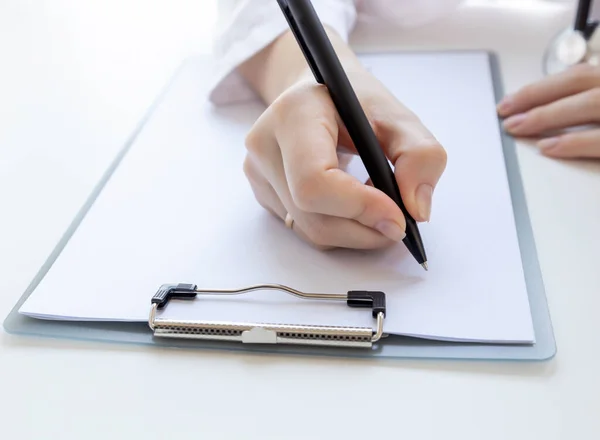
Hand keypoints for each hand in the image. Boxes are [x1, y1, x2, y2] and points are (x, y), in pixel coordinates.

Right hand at [239, 32, 446, 249]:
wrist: (318, 92)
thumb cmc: (356, 100)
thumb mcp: (398, 115)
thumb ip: (420, 155)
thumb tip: (416, 210)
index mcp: (293, 114)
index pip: (315, 181)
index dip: (359, 207)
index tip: (398, 219)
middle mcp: (265, 145)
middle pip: (313, 217)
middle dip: (364, 229)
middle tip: (397, 222)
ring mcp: (258, 172)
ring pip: (310, 231)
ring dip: (354, 232)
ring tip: (377, 207)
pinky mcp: (262, 193)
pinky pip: (304, 230)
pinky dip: (338, 228)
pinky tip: (351, 205)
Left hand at [497, 63, 599, 158]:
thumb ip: (584, 104)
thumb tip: (537, 114)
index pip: (576, 77)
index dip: (539, 88)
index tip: (508, 102)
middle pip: (578, 81)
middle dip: (535, 96)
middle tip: (504, 113)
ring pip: (589, 103)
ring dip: (547, 115)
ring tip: (516, 128)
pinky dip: (574, 142)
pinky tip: (546, 147)